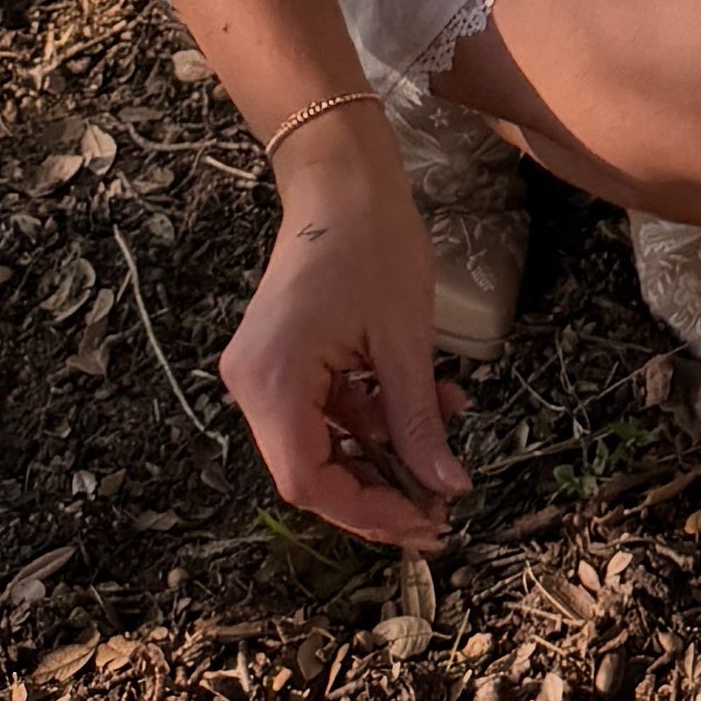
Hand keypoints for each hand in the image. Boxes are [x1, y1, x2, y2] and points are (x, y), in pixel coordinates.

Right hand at [216, 138, 466, 552]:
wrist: (343, 177)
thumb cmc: (373, 242)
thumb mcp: (405, 340)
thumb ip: (417, 421)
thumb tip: (445, 489)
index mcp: (271, 381)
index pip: (308, 481)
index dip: (367, 512)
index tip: (424, 523)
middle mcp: (253, 385)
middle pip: (311, 469)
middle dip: (379, 490)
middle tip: (438, 506)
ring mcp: (264, 372)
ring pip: (323, 442)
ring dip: (385, 448)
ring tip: (447, 438)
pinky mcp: (283, 360)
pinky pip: (325, 410)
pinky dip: (373, 415)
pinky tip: (429, 402)